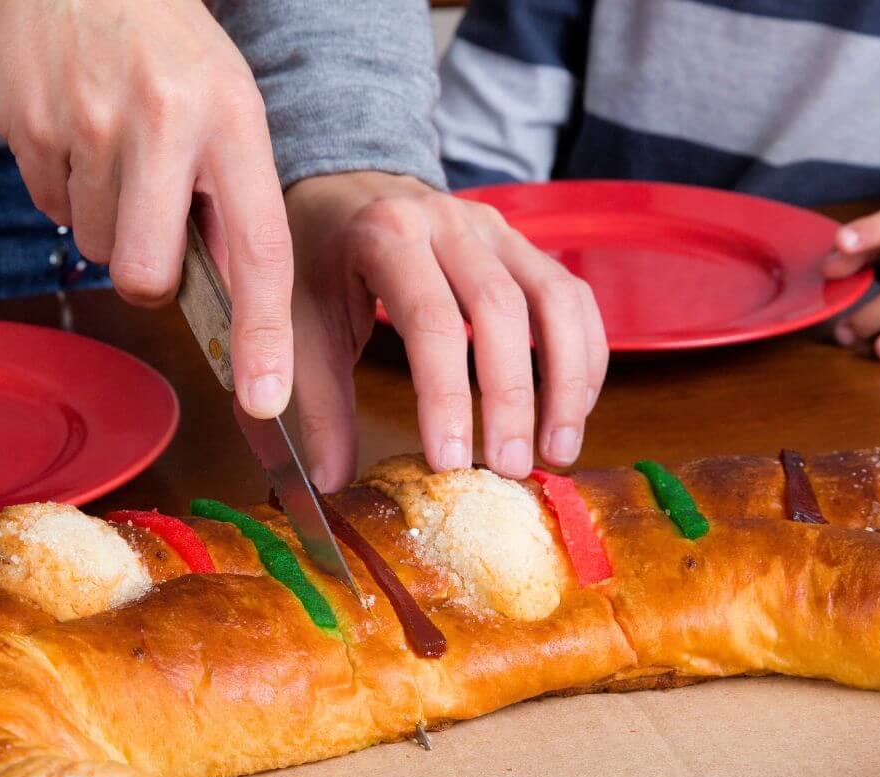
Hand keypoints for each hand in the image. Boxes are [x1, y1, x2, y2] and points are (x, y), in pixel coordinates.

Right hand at [0, 0, 293, 417]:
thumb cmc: (168, 51)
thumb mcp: (228, 106)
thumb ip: (232, 199)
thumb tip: (231, 305)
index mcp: (231, 121)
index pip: (258, 250)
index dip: (264, 335)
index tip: (265, 399)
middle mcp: (162, 124)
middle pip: (146, 276)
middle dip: (148, 273)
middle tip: (152, 217)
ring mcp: (86, 126)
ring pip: (95, 248)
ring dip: (106, 220)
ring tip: (117, 148)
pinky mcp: (25, 129)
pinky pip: (51, 211)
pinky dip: (66, 190)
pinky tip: (79, 134)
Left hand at [284, 172, 607, 489]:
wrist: (341, 192)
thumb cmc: (317, 263)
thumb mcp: (297, 326)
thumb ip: (315, 402)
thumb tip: (332, 481)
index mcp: (386, 235)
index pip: (431, 321)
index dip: (445, 396)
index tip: (450, 463)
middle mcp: (448, 223)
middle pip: (501, 310)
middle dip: (511, 399)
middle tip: (510, 469)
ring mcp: (494, 229)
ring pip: (555, 300)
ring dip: (566, 381)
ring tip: (558, 450)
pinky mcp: (522, 244)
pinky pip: (571, 297)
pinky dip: (582, 354)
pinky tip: (572, 409)